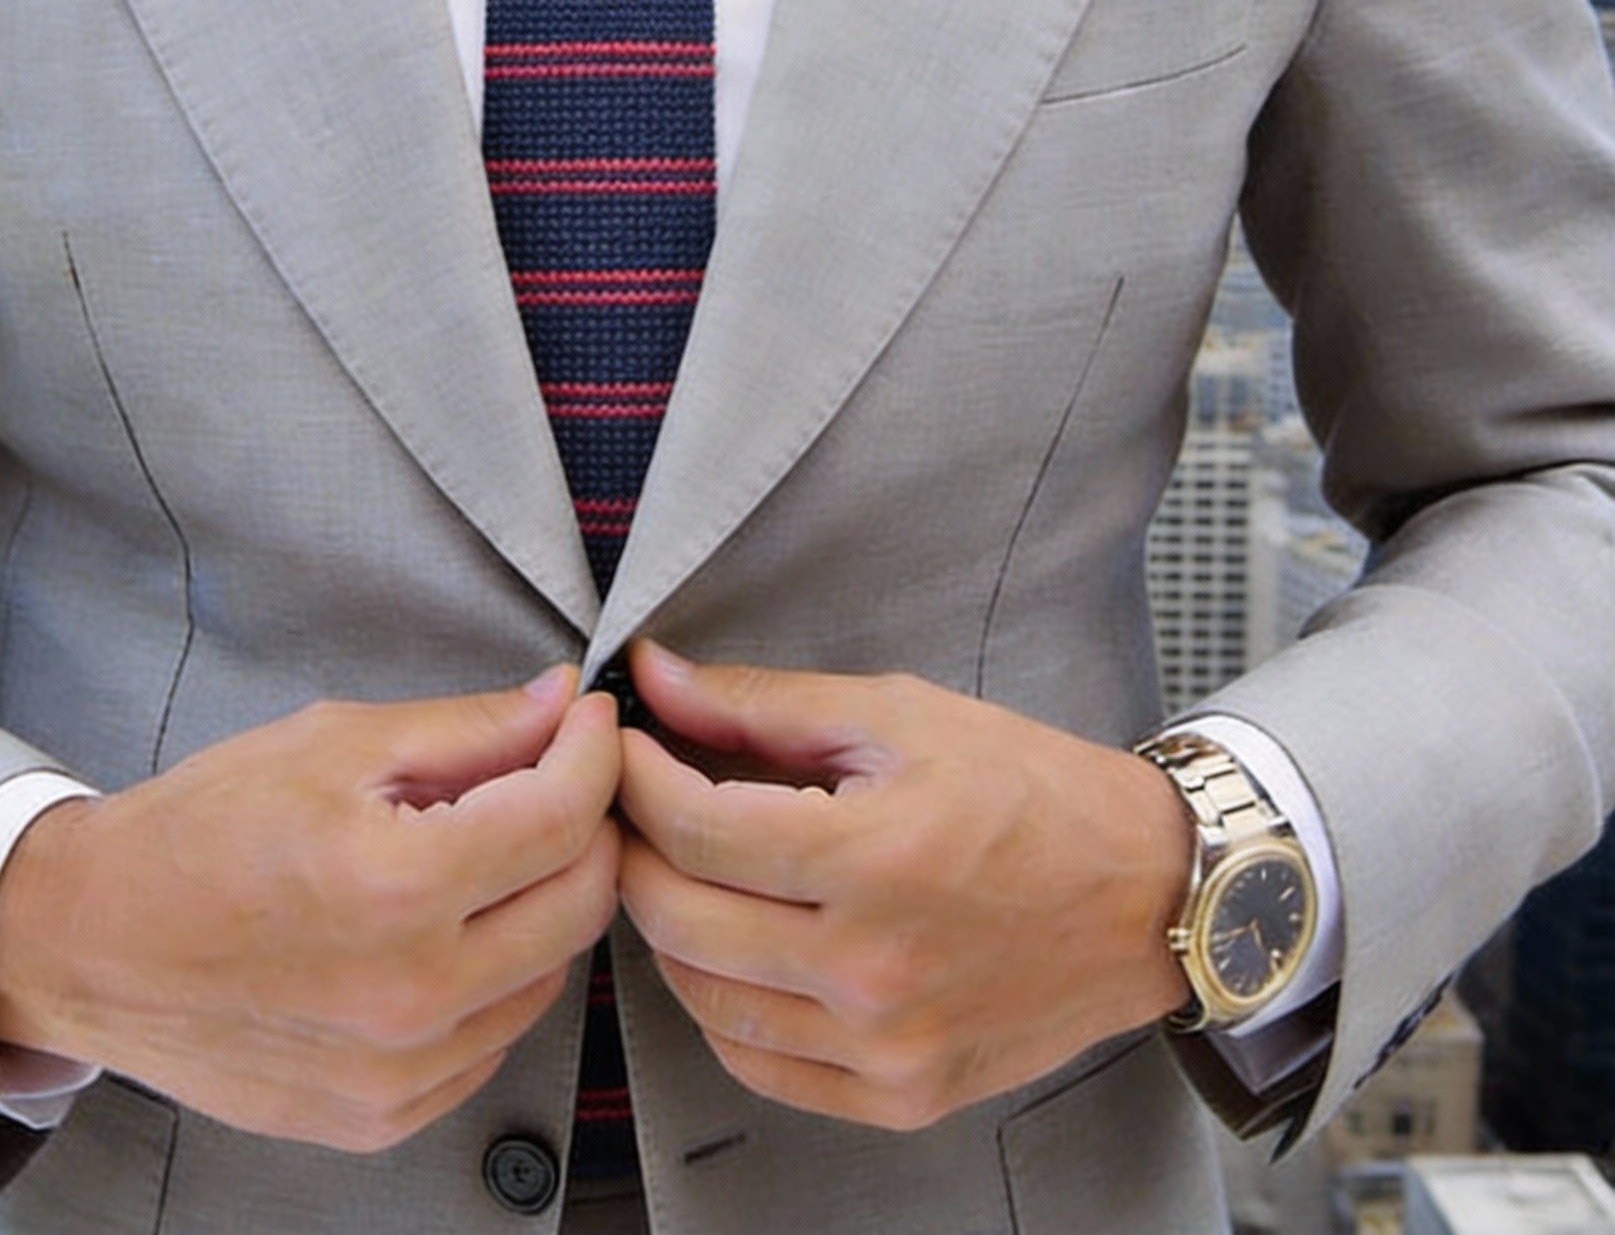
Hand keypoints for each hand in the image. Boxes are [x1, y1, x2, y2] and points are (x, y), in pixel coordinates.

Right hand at [0, 668, 620, 1151]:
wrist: (93, 942)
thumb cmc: (198, 832)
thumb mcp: (333, 743)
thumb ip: (466, 729)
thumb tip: (559, 706)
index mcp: (394, 886)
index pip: (562, 816)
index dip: (593, 752)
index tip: (588, 722)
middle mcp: (409, 994)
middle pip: (580, 902)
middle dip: (586, 824)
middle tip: (554, 777)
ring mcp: (399, 1071)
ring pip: (550, 973)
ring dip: (541, 902)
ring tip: (482, 853)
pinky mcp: (383, 1115)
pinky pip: (494, 1037)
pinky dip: (495, 976)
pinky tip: (444, 929)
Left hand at [616, 642, 1191, 1131]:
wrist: (1147, 894)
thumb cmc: (1032, 792)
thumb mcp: (900, 715)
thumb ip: (763, 704)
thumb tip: (656, 677)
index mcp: (874, 859)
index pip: (692, 828)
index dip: (636, 778)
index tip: (625, 746)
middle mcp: (873, 968)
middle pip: (678, 917)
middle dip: (635, 847)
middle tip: (637, 802)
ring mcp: (885, 1046)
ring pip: (702, 998)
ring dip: (668, 927)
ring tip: (683, 868)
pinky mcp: (901, 1095)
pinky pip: (757, 1065)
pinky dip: (720, 1005)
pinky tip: (733, 948)